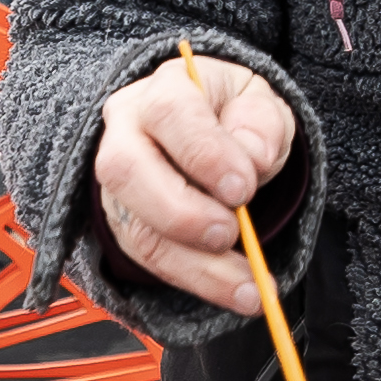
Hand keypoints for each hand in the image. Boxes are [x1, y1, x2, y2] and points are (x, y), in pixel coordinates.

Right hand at [91, 53, 297, 315]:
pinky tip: (235, 291)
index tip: (243, 188)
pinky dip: (195, 281)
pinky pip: (148, 260)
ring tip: (249, 287)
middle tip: (231, 233)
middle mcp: (126, 131)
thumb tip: (253, 157)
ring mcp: (118, 182)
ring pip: (136, 227)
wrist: (211, 132)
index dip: (204, 154)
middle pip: (127, 171)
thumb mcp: (262, 105)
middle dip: (183, 213)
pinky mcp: (124, 223)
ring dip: (196, 266)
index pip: (170, 113)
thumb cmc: (234, 115)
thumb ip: (262, 124)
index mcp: (165, 88)